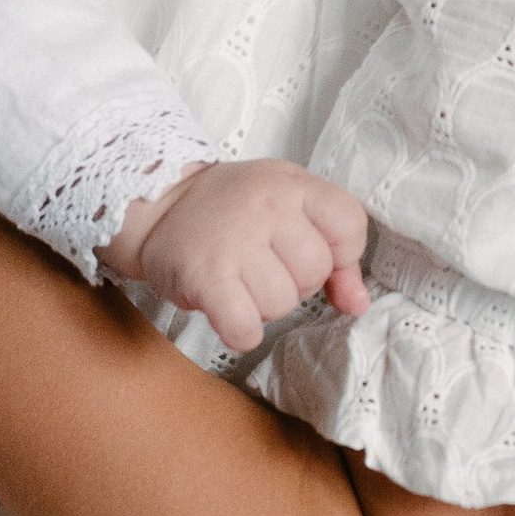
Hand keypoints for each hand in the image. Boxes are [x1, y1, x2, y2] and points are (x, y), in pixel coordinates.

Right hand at [104, 158, 371, 354]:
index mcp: (292, 185)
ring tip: (240, 280)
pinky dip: (240, 330)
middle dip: (295, 282)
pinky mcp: (205, 276)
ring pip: (282, 305)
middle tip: (263, 265)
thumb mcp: (288, 207)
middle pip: (314, 272)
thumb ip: (333, 251)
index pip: (349, 225)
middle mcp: (266, 206)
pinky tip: (228, 308)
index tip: (311, 251)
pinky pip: (246, 328)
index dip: (340, 253)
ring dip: (263, 306)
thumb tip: (357, 304)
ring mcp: (235, 240)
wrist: (157, 204)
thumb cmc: (231, 210)